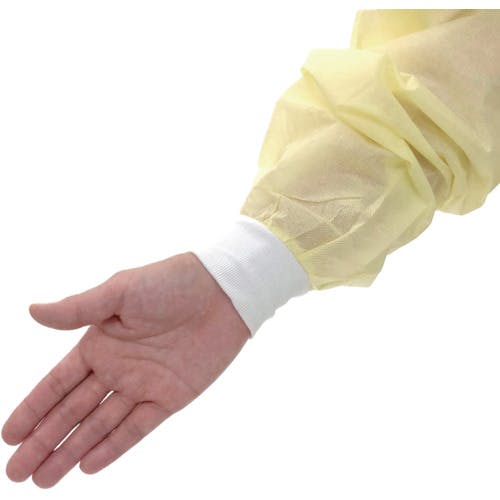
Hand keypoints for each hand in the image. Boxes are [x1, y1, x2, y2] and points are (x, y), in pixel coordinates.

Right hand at [2, 252, 249, 487]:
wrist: (223, 292)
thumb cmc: (171, 282)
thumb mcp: (121, 291)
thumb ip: (78, 309)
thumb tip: (31, 311)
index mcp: (100, 342)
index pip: (58, 383)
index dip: (33, 409)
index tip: (9, 435)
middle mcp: (117, 366)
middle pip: (73, 411)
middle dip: (45, 440)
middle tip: (18, 472)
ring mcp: (143, 383)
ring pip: (100, 425)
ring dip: (73, 450)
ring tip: (45, 478)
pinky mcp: (171, 396)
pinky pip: (137, 426)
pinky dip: (113, 446)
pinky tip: (89, 464)